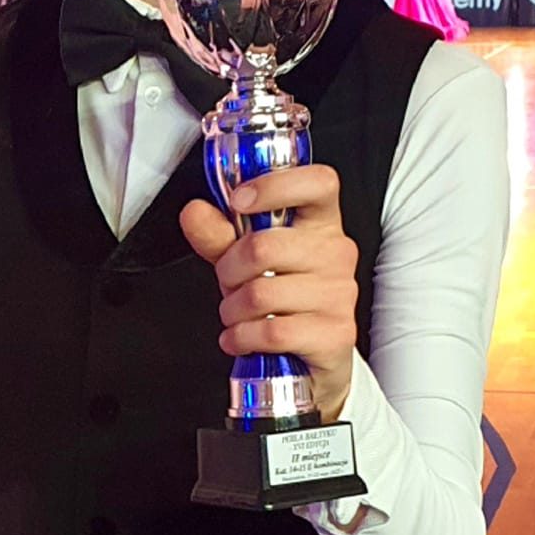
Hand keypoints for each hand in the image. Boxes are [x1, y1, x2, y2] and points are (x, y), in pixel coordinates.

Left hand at [179, 165, 358, 418]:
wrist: (310, 352)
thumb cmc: (280, 292)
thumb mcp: (244, 256)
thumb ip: (218, 232)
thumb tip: (195, 212)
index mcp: (320, 221)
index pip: (317, 183)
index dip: (274, 185)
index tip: (238, 201)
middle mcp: (335, 252)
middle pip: (263, 246)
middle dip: (228, 269)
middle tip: (230, 280)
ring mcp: (338, 294)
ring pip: (261, 293)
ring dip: (233, 307)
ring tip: (237, 311)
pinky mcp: (334, 334)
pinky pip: (271, 331)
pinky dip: (242, 336)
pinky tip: (241, 336)